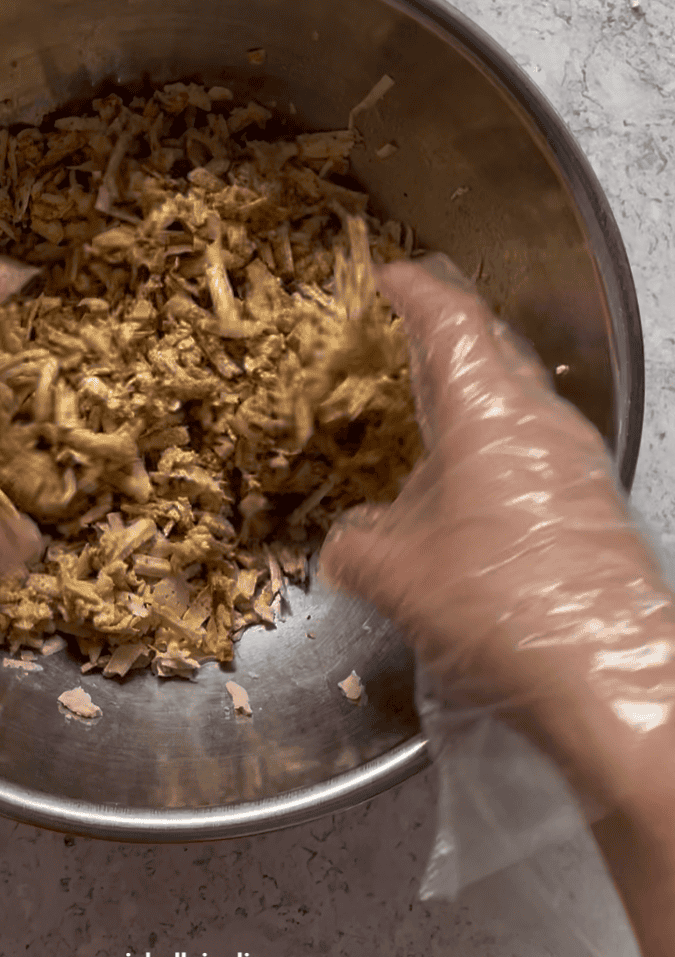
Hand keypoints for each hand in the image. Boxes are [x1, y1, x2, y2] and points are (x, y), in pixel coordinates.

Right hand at [320, 255, 673, 813]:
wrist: (613, 680)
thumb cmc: (499, 606)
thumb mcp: (397, 577)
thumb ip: (356, 547)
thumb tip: (342, 545)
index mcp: (488, 413)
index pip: (452, 321)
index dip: (414, 290)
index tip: (386, 276)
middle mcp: (540, 421)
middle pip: (493, 347)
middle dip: (445, 333)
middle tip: (401, 331)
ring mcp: (575, 461)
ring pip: (518, 398)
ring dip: (472, 392)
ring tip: (426, 410)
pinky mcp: (592, 503)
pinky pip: (533, 445)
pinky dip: (492, 441)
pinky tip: (466, 485)